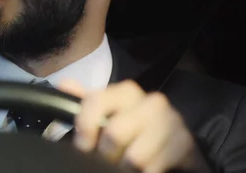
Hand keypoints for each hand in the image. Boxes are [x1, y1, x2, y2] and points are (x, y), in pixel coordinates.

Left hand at [59, 80, 210, 172]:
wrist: (169, 144)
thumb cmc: (130, 128)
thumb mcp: (104, 114)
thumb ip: (83, 101)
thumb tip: (65, 84)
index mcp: (126, 92)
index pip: (96, 101)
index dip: (84, 126)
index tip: (82, 145)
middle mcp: (151, 102)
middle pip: (115, 133)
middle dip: (105, 153)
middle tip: (106, 159)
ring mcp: (171, 122)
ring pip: (134, 157)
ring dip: (124, 167)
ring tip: (123, 165)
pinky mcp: (184, 143)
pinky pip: (153, 168)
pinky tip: (142, 169)